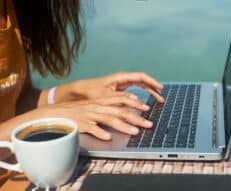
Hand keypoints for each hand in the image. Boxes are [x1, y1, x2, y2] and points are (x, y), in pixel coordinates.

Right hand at [37, 95, 152, 139]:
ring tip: (135, 132)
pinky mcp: (82, 124)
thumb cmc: (78, 110)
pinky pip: (92, 128)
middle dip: (136, 118)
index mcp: (102, 101)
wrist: (57, 112)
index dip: (135, 104)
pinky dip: (100, 132)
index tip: (147, 108)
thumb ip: (109, 107)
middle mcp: (98, 106)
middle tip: (149, 124)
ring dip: (123, 126)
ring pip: (109, 119)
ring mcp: (90, 115)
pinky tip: (107, 137)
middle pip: (120, 111)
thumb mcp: (95, 105)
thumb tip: (124, 110)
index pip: (121, 100)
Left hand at [69, 72, 164, 102]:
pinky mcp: (119, 91)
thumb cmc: (91, 91)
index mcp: (121, 77)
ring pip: (140, 87)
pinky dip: (142, 97)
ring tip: (158, 100)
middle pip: (143, 82)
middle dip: (153, 89)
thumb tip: (137, 100)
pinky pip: (135, 92)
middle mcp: (123, 79)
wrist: (79, 91)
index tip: (160, 88)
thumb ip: (122, 98)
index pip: (141, 77)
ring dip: (149, 93)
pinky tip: (145, 103)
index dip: (152, 82)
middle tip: (162, 97)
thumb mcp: (106, 96)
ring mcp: (122, 85)